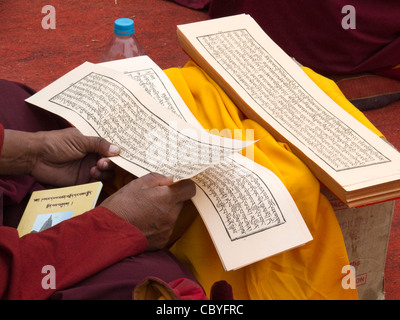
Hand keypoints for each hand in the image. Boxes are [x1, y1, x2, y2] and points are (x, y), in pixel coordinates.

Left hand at [0, 127, 119, 185]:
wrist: (37, 157)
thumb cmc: (56, 143)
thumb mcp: (80, 140)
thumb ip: (99, 144)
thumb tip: (118, 150)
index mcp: (93, 143)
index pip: (111, 147)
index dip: (118, 151)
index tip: (124, 154)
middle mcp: (94, 156)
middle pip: (113, 162)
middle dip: (111, 162)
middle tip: (102, 162)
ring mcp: (90, 168)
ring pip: (108, 173)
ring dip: (105, 171)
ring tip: (95, 168)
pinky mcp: (84, 180)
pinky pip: (98, 182)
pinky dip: (99, 179)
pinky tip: (91, 174)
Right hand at [100, 173, 195, 249]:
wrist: (108, 234)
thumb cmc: (120, 206)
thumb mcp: (136, 185)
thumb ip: (157, 179)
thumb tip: (170, 179)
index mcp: (167, 198)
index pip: (190, 189)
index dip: (184, 185)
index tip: (176, 185)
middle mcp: (171, 215)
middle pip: (180, 202)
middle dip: (170, 198)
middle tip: (153, 197)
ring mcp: (167, 230)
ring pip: (172, 215)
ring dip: (164, 211)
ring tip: (145, 211)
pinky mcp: (162, 241)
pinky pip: (165, 228)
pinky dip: (158, 225)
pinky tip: (143, 223)